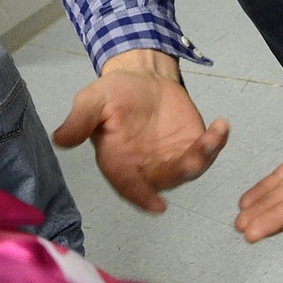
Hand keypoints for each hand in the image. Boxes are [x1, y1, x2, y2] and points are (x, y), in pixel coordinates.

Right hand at [54, 49, 228, 210]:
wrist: (141, 77)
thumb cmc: (113, 93)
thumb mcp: (92, 101)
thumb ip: (80, 121)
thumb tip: (59, 139)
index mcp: (120, 164)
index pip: (129, 187)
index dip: (142, 197)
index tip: (157, 205)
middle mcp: (148, 169)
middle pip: (167, 179)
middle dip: (182, 170)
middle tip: (196, 156)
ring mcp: (173, 159)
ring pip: (190, 167)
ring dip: (204, 156)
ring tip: (213, 135)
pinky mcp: (192, 144)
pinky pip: (206, 150)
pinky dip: (216, 142)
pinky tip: (222, 126)